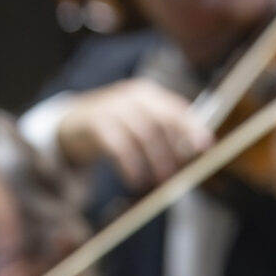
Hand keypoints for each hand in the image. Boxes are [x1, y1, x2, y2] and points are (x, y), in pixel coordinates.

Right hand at [55, 79, 210, 190]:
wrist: (71, 123)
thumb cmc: (113, 126)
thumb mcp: (137, 120)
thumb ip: (161, 129)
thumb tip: (192, 149)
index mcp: (147, 94)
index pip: (175, 108)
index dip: (192, 127)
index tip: (205, 145)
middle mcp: (132, 97)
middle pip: (160, 120)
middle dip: (172, 148)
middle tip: (177, 173)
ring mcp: (113, 108)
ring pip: (142, 134)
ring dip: (153, 161)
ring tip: (159, 181)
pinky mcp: (96, 124)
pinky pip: (119, 146)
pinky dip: (130, 166)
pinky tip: (135, 180)